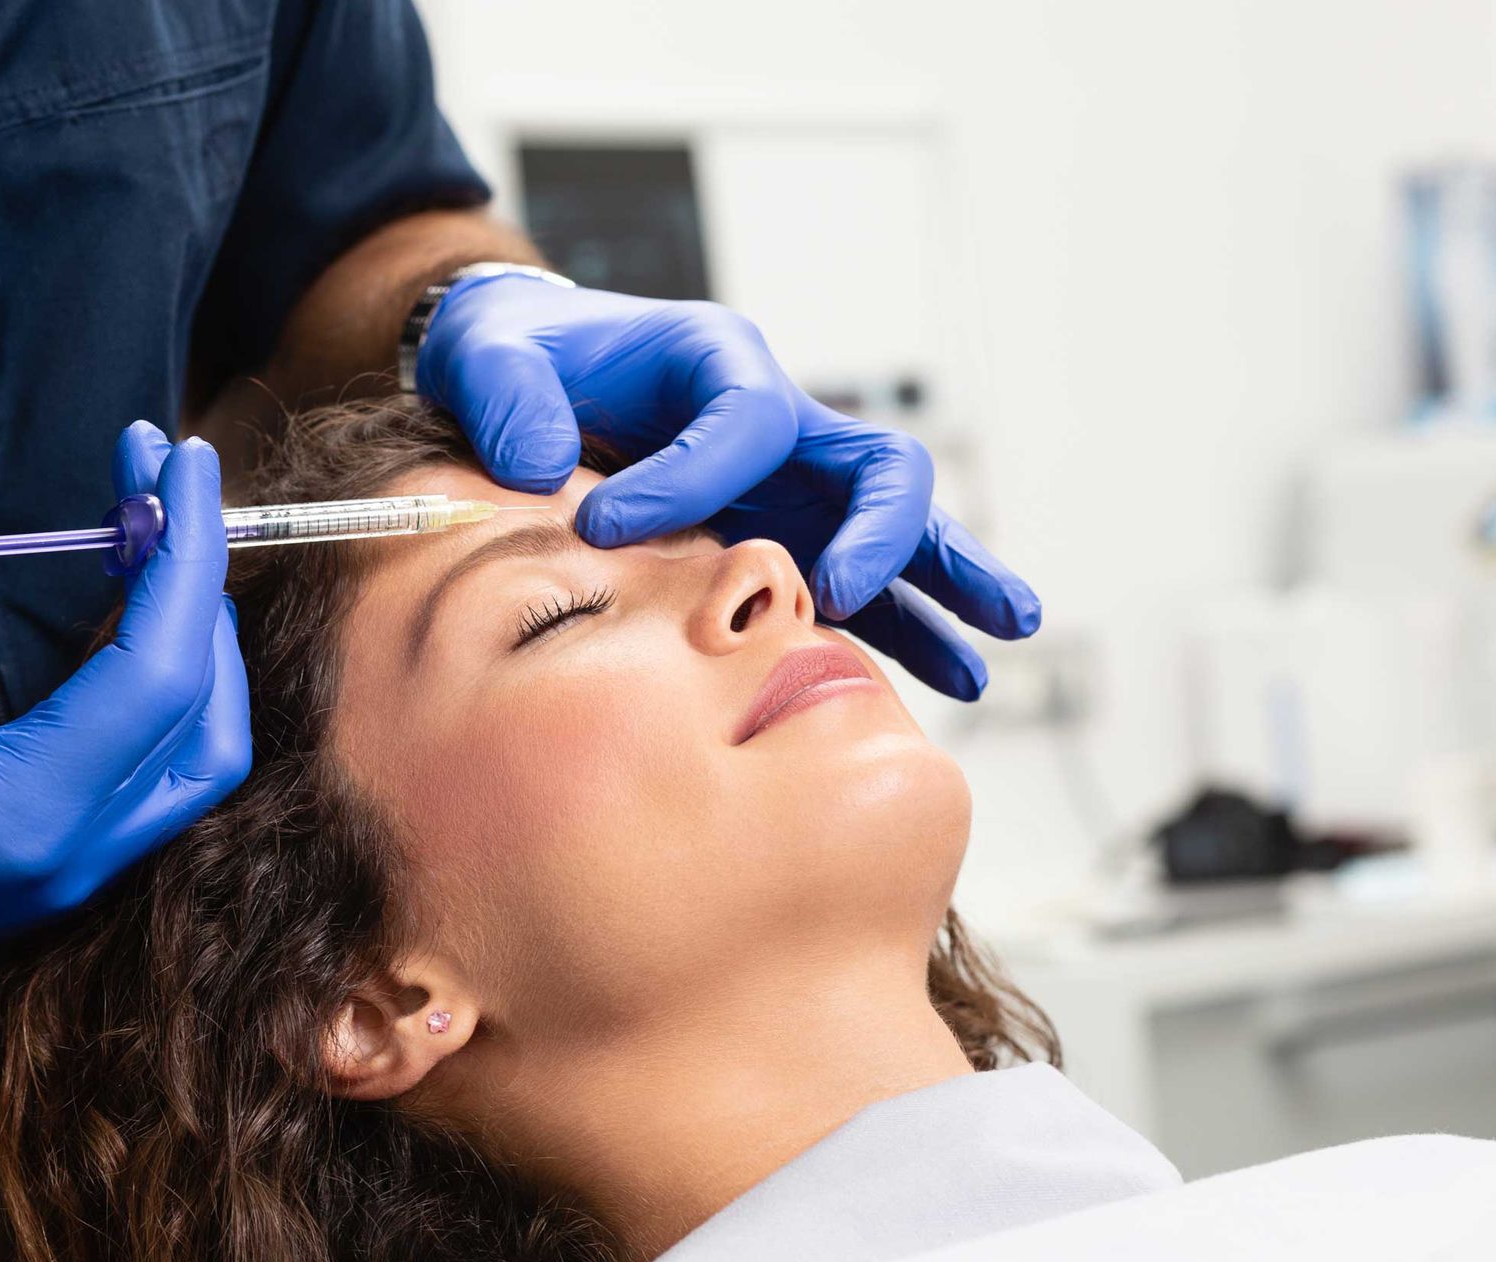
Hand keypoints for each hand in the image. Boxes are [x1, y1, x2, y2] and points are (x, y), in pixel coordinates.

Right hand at [0, 424, 249, 1041]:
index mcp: (33, 809)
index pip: (165, 666)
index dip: (185, 549)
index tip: (181, 457)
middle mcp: (79, 854)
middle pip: (207, 712)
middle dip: (198, 584)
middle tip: (158, 486)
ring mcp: (74, 874)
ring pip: (199, 757)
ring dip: (199, 648)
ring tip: (156, 546)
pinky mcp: (56, 873)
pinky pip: (157, 778)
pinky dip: (167, 695)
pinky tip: (128, 627)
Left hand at [416, 277, 1039, 698]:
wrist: (530, 373)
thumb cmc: (516, 357)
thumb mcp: (490, 355)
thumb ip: (507, 396)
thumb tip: (540, 464)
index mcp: (714, 362)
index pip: (741, 420)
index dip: (688, 479)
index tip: (603, 531)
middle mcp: (774, 421)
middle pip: (871, 462)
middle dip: (878, 528)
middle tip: (847, 592)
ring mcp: (791, 483)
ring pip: (897, 525)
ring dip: (949, 576)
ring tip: (1005, 633)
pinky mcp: (787, 534)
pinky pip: (865, 579)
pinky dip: (913, 622)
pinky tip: (957, 672)